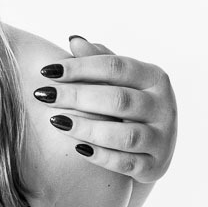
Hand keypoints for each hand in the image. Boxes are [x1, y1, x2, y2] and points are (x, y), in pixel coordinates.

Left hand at [35, 36, 176, 182]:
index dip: (80, 67)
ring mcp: (163, 138)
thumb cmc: (125, 102)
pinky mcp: (156, 165)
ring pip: (125, 135)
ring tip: (56, 121)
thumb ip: (98, 60)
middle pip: (119, 99)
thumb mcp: (117, 78)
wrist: (150, 144)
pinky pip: (127, 163)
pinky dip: (102, 157)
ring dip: (87, 128)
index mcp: (154, 78)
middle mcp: (164, 106)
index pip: (116, 67)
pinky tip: (76, 148)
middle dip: (77, 96)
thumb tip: (75, 40)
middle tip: (44, 95)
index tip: (47, 71)